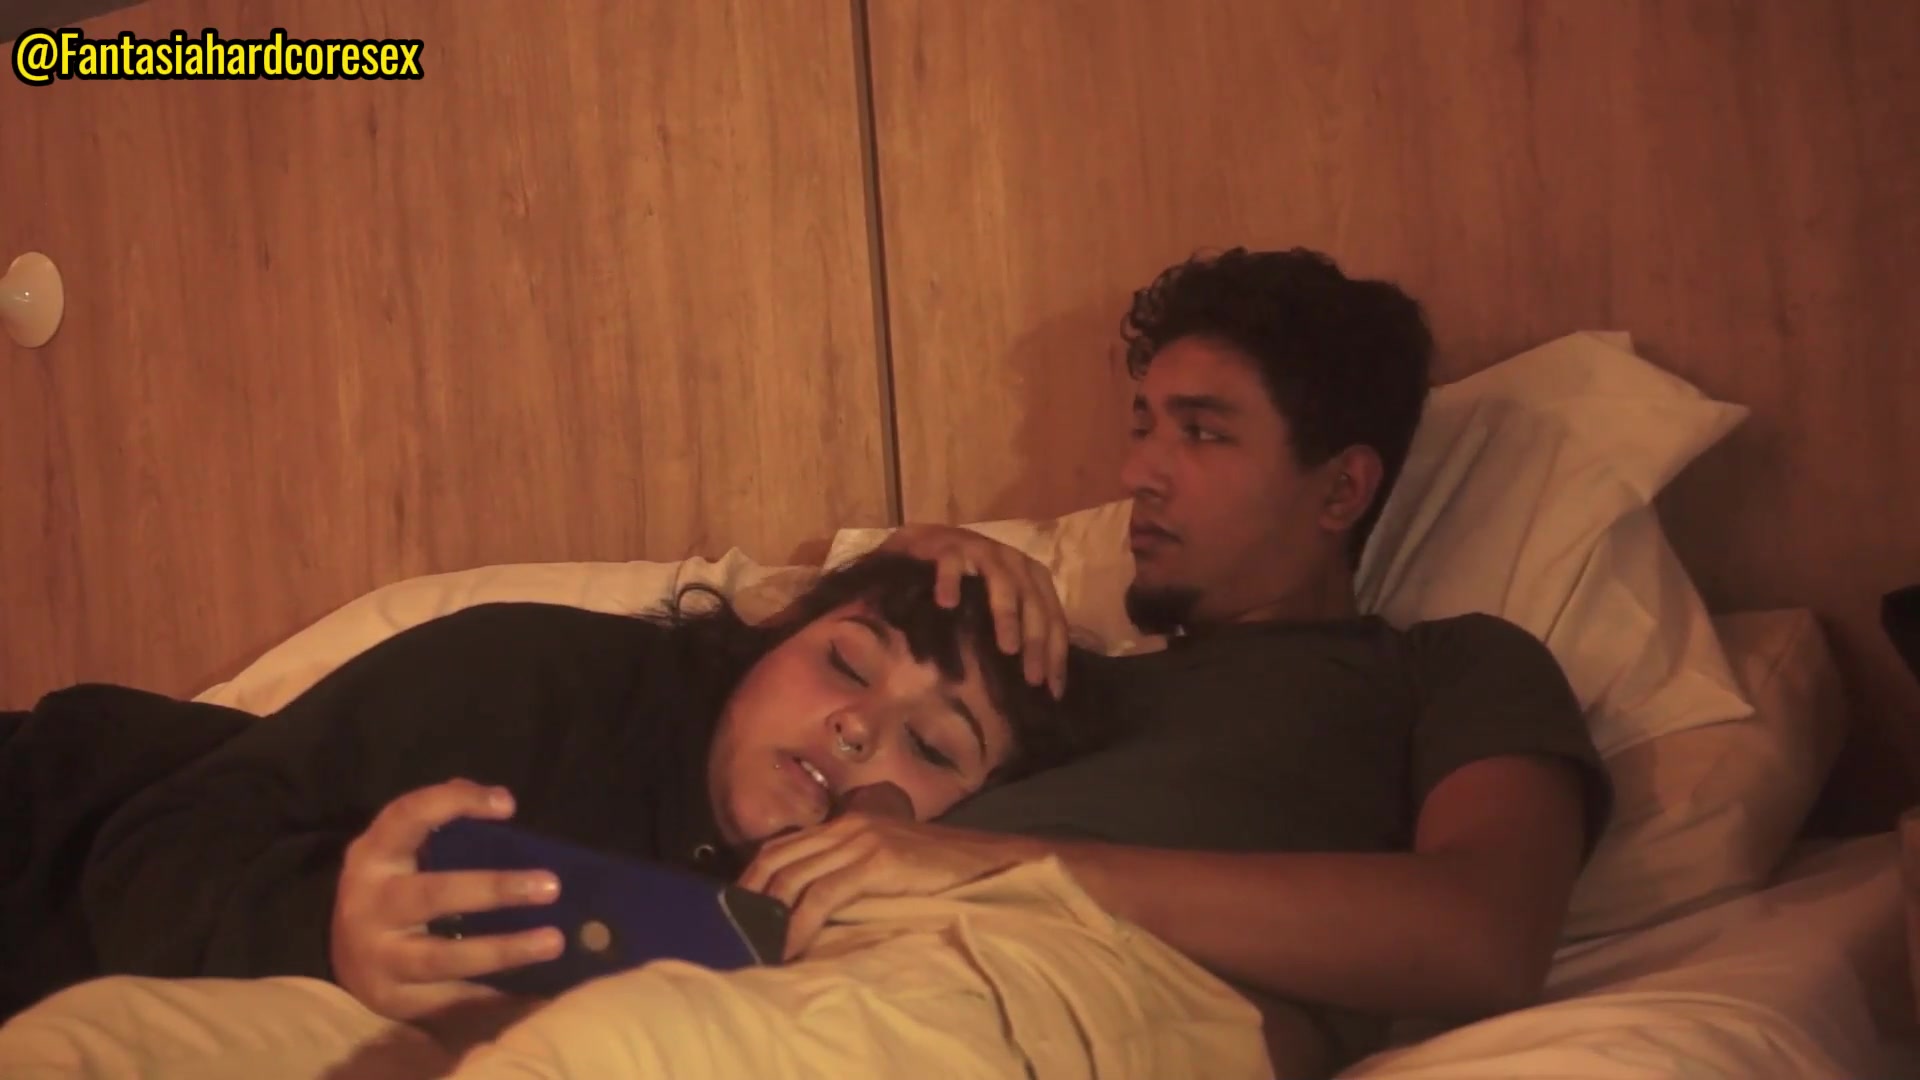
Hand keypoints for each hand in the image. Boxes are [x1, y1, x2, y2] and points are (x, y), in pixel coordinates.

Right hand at [330, 779, 565, 1021]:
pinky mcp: (396, 999)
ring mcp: (380, 958)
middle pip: (432, 895)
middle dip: (493, 889)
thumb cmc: (391, 890)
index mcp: (373, 856)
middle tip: (550, 886)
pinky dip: (494, 995)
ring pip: (442, 957)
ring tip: (553, 941)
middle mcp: (370, 906)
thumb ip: (440, 820)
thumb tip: (498, 799)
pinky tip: (535, 990)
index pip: (409, 817)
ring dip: (502, 950)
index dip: (454, 804)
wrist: (345, 959)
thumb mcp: (399, 850)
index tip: (507, 805)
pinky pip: (451, 999)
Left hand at [737, 812, 1041, 958]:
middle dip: (750, 900)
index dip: (753, 879)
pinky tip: (791, 948)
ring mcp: (862, 839)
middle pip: (777, 859)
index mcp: (848, 821)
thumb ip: (854, 871)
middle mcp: (848, 824)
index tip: (739, 913)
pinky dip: (799, 925)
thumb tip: (814, 906)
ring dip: (770, 917)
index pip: (782, 847)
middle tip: (737, 936)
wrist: (991, 862)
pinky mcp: (876, 861)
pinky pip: (823, 896)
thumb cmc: (942, 871)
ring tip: (758, 948)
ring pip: (794, 877)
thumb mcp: (890, 863)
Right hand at [880, 524, 1070, 696]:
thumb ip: (1013, 633)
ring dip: (1008, 615)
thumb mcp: (994, 608)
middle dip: (1037, 642)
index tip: (1053, 691)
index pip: (1053, 619)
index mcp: (1032, 578)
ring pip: (1002, 582)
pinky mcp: (948, 545)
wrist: (924, 545)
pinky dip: (951, 580)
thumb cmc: (965, 583)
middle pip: (1034, 603)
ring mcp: (982, 550)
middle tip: (1032, 679)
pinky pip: (952, 563)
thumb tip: (1031, 682)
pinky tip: (946, 604)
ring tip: (1007, 648)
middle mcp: (1013, 562)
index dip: (1056, 655)